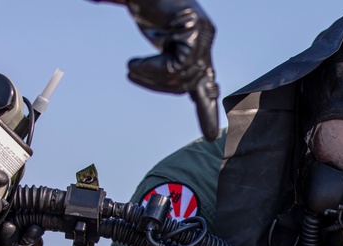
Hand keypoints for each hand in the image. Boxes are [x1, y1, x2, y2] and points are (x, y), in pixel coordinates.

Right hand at [125, 0, 219, 140]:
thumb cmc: (148, 6)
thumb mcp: (159, 38)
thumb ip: (167, 63)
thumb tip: (185, 84)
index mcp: (201, 45)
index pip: (206, 83)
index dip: (206, 110)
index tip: (210, 135)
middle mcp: (205, 38)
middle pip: (188, 82)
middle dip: (159, 84)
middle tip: (132, 71)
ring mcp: (201, 32)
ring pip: (182, 75)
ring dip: (152, 77)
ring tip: (132, 67)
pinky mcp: (194, 26)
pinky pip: (179, 64)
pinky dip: (153, 69)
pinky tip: (135, 65)